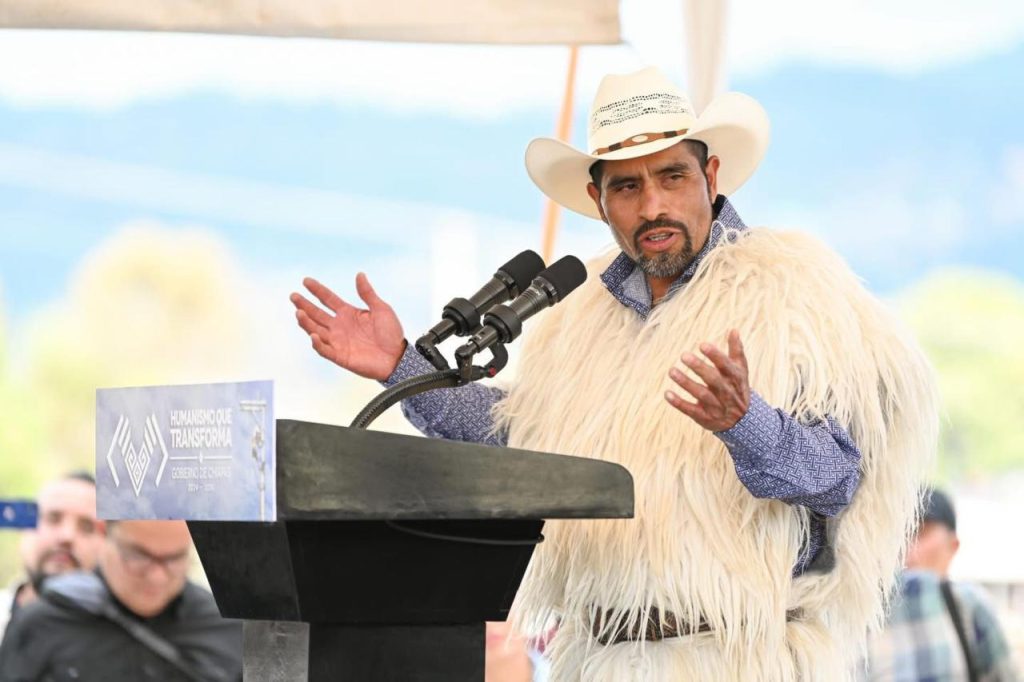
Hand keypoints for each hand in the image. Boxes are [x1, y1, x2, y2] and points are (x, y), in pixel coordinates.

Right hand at [290, 273, 405, 380]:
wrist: (398, 357)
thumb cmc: (391, 333)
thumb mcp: (381, 309)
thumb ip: (368, 294)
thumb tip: (359, 274)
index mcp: (348, 313)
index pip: (328, 299)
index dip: (317, 290)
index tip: (306, 281)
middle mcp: (339, 326)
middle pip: (317, 314)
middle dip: (304, 305)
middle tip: (293, 296)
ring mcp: (338, 341)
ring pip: (316, 330)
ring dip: (306, 322)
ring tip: (298, 312)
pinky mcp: (340, 356)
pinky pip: (324, 350)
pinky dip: (317, 343)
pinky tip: (313, 334)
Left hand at [665, 329, 750, 431]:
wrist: (741, 421)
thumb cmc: (736, 387)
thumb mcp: (740, 370)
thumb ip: (736, 350)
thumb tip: (733, 329)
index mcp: (735, 378)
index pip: (726, 366)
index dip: (715, 356)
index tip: (702, 345)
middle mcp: (726, 392)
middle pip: (713, 379)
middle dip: (699, 368)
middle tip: (683, 355)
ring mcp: (716, 406)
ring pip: (701, 394)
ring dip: (686, 383)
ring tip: (671, 371)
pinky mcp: (705, 417)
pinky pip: (691, 410)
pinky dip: (679, 403)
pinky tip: (667, 394)